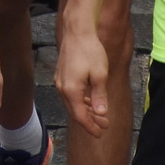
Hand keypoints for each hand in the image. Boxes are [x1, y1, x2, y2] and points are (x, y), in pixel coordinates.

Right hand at [55, 21, 110, 137]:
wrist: (78, 31)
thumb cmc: (90, 51)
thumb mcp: (100, 75)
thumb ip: (99, 96)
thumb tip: (101, 114)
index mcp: (71, 90)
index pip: (80, 116)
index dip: (90, 126)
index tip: (100, 133)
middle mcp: (62, 87)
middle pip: (75, 111)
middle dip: (90, 120)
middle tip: (104, 125)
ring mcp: (60, 81)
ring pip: (72, 103)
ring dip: (85, 110)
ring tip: (100, 115)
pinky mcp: (61, 75)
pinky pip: (70, 94)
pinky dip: (80, 100)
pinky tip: (90, 101)